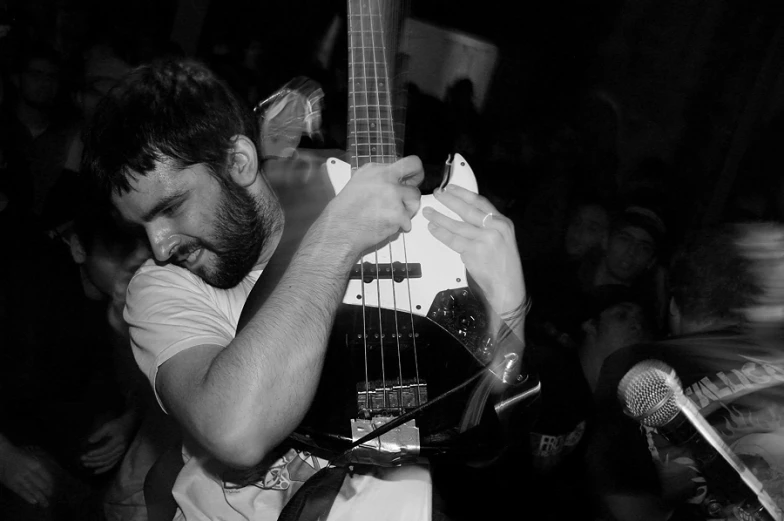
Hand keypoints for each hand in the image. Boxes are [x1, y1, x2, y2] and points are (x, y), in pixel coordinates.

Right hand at [0, 444, 53, 506]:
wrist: (3, 456)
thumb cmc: (20, 456)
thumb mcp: (33, 458)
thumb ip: (41, 466)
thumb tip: (51, 475)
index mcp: (36, 464)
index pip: (47, 477)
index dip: (52, 484)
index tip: (54, 488)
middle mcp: (29, 471)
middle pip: (41, 484)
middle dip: (47, 492)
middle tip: (51, 496)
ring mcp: (20, 478)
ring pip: (33, 489)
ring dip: (40, 497)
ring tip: (45, 502)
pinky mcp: (12, 483)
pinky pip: (21, 492)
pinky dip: (28, 497)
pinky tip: (34, 501)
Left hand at [80, 413, 136, 473]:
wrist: (129, 425)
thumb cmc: (117, 424)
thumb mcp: (108, 425)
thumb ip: (99, 433)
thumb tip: (89, 441)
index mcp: (118, 441)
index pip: (105, 449)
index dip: (96, 453)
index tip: (86, 454)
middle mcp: (120, 449)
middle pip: (105, 457)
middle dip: (93, 459)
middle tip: (82, 459)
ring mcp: (121, 453)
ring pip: (107, 462)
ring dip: (96, 465)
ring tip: (85, 464)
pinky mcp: (120, 456)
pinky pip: (111, 465)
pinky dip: (103, 469)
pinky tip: (95, 472)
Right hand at [325, 156, 423, 253]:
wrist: (339, 230)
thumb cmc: (343, 213)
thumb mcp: (358, 184)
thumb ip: (377, 180)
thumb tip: (392, 182)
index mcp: (376, 170)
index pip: (409, 163)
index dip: (414, 172)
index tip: (412, 179)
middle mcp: (386, 178)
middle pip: (417, 179)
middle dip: (413, 190)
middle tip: (408, 201)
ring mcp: (393, 195)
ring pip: (414, 202)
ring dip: (407, 211)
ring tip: (390, 217)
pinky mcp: (398, 214)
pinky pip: (408, 222)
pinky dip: (399, 227)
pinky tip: (384, 226)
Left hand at [424, 184, 525, 315]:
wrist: (507, 287)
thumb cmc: (503, 266)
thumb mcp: (503, 240)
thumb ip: (488, 227)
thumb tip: (466, 215)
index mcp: (503, 223)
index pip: (480, 202)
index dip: (464, 194)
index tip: (451, 188)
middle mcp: (495, 228)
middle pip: (467, 210)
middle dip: (449, 200)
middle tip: (437, 194)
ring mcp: (484, 240)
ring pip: (457, 225)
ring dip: (440, 218)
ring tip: (429, 212)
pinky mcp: (474, 252)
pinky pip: (452, 240)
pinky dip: (441, 233)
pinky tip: (433, 229)